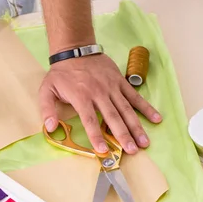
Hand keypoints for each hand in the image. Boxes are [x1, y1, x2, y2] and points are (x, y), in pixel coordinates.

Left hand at [39, 54, 161, 153]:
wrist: (76, 51)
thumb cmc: (61, 74)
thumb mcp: (46, 90)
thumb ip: (47, 109)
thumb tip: (50, 128)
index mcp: (81, 97)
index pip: (90, 120)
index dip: (96, 136)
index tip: (103, 150)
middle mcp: (99, 93)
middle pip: (113, 117)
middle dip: (123, 135)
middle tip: (131, 151)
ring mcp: (112, 87)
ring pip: (126, 109)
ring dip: (136, 126)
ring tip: (144, 142)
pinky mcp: (120, 82)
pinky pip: (135, 96)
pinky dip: (146, 107)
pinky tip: (156, 118)